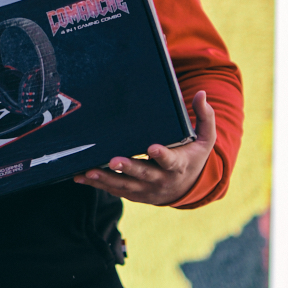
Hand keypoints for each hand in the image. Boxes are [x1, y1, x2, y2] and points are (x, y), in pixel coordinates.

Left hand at [73, 91, 215, 205]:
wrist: (187, 187)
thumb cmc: (192, 156)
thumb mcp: (206, 138)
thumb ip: (205, 116)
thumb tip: (202, 93)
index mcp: (178, 164)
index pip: (170, 160)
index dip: (162, 155)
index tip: (153, 148)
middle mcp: (161, 179)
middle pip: (143, 174)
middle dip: (128, 168)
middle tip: (114, 160)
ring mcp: (146, 189)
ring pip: (125, 185)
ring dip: (106, 179)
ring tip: (88, 171)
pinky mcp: (134, 194)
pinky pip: (115, 190)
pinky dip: (98, 184)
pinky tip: (81, 177)